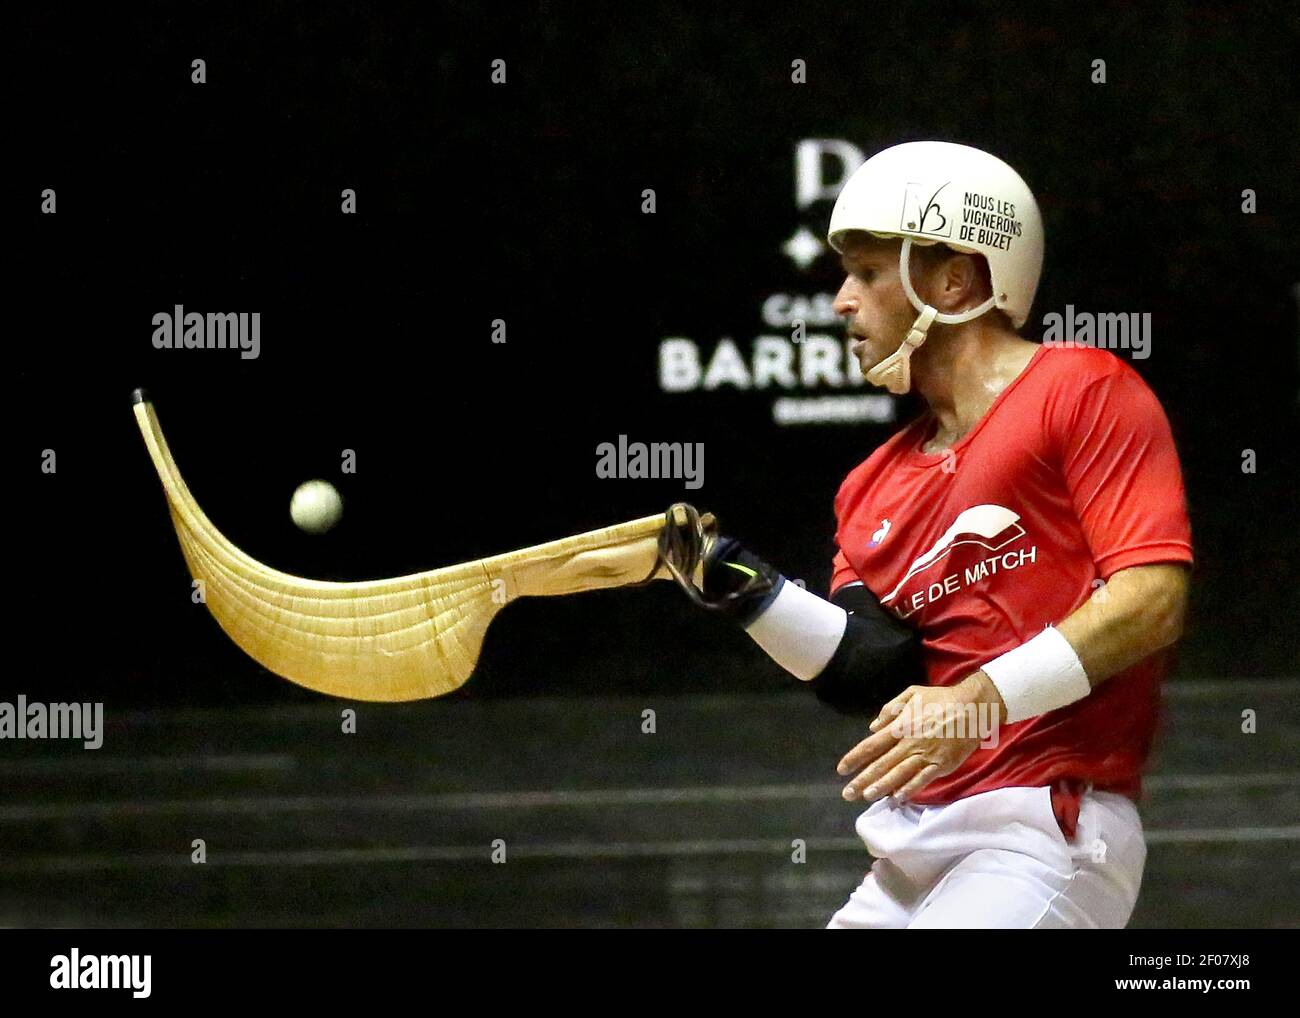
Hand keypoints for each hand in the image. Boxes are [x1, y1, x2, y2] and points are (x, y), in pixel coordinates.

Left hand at [836, 672, 1005, 802]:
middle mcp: (910, 743)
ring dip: (881, 787)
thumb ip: (890, 709)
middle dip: (862, 780)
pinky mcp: (942, 765)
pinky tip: (897, 798)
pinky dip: (909, 789)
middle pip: (881, 764)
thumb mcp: (912, 694)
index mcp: (900, 726)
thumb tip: (873, 727)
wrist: (973, 707)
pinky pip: (923, 779)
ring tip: (866, 797)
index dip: (855, 758)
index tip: (841, 770)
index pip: (871, 745)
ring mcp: (926, 755)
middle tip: (847, 794)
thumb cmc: (940, 699)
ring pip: (899, 775)